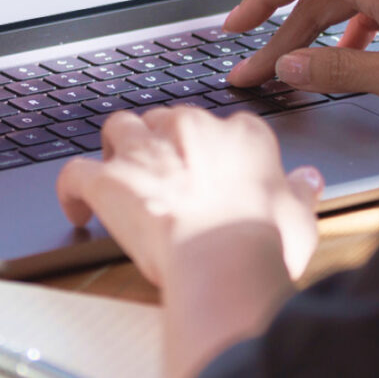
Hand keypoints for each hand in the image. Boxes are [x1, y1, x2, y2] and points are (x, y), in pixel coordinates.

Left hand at [57, 107, 321, 284]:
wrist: (223, 259)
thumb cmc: (263, 242)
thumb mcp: (298, 216)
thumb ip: (298, 191)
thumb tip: (307, 178)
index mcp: (238, 134)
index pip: (221, 126)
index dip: (210, 148)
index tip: (209, 169)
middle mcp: (187, 128)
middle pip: (164, 119)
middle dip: (160, 141)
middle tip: (163, 174)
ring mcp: (144, 150)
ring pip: (119, 126)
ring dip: (116, 146)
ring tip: (118, 170)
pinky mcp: (109, 178)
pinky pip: (75, 172)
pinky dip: (71, 189)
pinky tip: (77, 208)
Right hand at [225, 0, 378, 110]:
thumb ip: (337, 69)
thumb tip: (286, 66)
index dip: (258, 0)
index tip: (234, 29)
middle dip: (281, 38)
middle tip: (253, 74)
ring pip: (344, 3)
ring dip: (313, 37)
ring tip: (289, 72)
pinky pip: (372, 3)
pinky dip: (349, 30)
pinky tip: (343, 56)